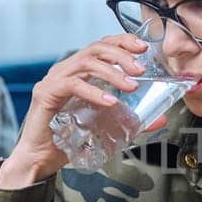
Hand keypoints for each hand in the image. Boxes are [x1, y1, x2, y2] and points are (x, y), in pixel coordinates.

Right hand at [0, 33, 169, 184]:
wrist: (40, 160)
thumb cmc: (68, 141)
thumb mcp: (108, 128)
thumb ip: (132, 121)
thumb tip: (161, 119)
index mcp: (78, 72)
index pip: (101, 46)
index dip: (122, 41)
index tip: (143, 47)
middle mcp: (64, 70)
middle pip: (94, 48)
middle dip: (121, 54)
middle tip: (141, 69)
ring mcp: (53, 80)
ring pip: (85, 63)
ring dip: (111, 72)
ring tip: (130, 86)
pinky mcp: (45, 94)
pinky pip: (71, 85)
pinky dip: (93, 91)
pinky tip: (109, 102)